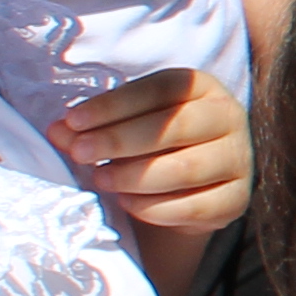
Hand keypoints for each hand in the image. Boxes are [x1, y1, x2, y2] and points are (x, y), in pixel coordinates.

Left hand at [53, 69, 250, 239]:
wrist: (188, 189)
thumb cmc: (152, 146)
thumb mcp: (124, 126)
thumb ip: (92, 127)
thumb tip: (57, 131)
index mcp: (201, 87)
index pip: (160, 89)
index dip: (115, 104)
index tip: (73, 121)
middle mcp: (228, 116)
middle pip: (175, 126)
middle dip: (120, 140)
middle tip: (80, 153)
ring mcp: (238, 159)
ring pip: (186, 168)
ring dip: (134, 176)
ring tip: (99, 179)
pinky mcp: (237, 199)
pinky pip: (195, 206)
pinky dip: (154, 208)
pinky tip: (126, 203)